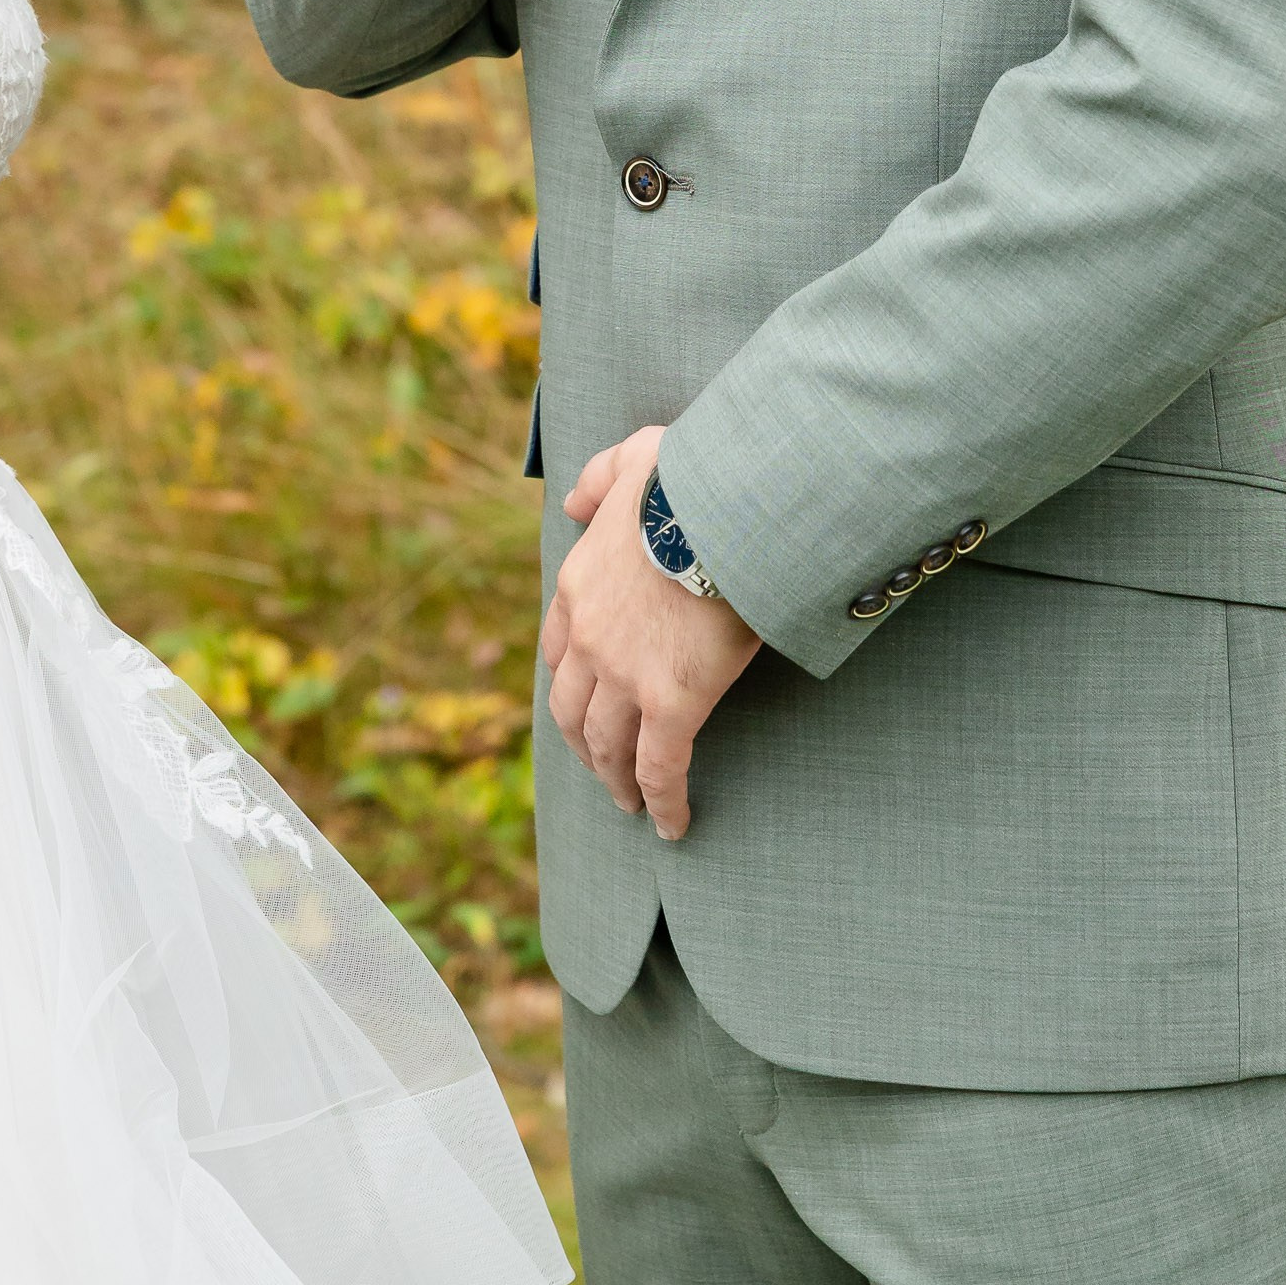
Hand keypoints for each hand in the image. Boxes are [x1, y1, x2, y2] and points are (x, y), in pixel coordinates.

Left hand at [541, 424, 760, 840]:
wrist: (726, 508)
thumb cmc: (691, 479)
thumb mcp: (632, 459)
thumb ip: (597, 480)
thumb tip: (569, 503)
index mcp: (579, 585)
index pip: (558, 648)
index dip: (569, 680)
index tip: (580, 698)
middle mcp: (590, 639)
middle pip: (571, 710)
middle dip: (583, 743)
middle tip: (600, 764)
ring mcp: (625, 677)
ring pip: (608, 746)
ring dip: (616, 779)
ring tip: (632, 804)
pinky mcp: (670, 705)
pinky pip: (660, 769)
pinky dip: (663, 803)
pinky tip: (672, 825)